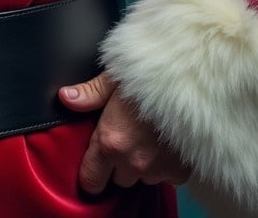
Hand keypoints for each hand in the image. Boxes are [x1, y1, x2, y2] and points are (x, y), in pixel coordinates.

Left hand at [58, 73, 189, 193]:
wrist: (191, 83)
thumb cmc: (150, 76)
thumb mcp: (114, 78)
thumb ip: (89, 94)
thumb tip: (66, 98)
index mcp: (110, 141)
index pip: (91, 181)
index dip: (91, 174)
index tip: (94, 164)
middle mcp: (133, 162)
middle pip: (118, 179)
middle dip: (118, 163)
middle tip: (125, 137)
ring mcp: (158, 169)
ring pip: (142, 178)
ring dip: (142, 164)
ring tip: (146, 137)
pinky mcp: (180, 172)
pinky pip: (166, 177)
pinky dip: (164, 165)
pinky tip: (164, 142)